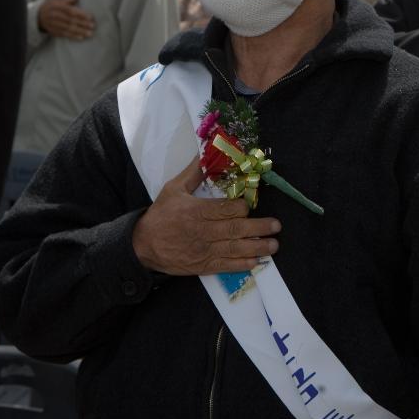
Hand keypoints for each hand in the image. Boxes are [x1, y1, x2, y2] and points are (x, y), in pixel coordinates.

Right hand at [38, 0, 94, 38]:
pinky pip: (64, 34)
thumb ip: (67, 0)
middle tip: (92, 26)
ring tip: (89, 33)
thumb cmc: (51, 6)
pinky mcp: (54, 31)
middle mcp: (55, 16)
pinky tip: (81, 38)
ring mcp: (54, 25)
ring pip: (69, 29)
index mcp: (57, 7)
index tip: (91, 17)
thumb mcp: (57, 0)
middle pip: (71, 21)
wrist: (37, 16)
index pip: (71, 11)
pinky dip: (73, 36)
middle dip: (83, 24)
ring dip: (80, 31)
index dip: (81, 14)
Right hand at [132, 155, 282, 275]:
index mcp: (196, 211)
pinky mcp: (202, 266)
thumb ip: (194, 172)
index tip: (249, 205)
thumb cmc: (160, 215)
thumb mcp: (173, 189)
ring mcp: (203, 251)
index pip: (224, 210)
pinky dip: (241, 264)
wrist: (142, 245)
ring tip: (274, 245)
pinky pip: (225, 266)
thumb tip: (207, 152)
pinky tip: (256, 261)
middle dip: (258, 227)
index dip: (241, 208)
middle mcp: (202, 232)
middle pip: (234, 229)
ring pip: (234, 249)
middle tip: (276, 225)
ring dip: (256, 247)